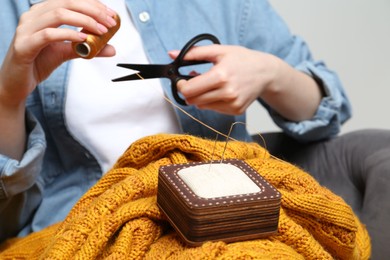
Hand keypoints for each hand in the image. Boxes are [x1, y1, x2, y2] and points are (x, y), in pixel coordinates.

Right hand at [0, 0, 116, 107]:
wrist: (17, 83)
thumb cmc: (38, 62)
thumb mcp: (66, 53)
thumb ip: (87, 49)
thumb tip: (112, 48)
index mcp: (42, 13)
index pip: (70, 0)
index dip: (93, 4)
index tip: (111, 15)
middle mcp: (33, 16)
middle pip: (66, 3)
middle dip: (93, 11)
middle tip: (110, 22)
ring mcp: (26, 29)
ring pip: (58, 14)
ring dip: (85, 21)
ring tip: (102, 31)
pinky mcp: (24, 45)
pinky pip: (48, 35)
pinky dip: (68, 34)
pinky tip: (83, 39)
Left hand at [169, 44, 321, 120]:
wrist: (266, 72)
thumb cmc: (243, 60)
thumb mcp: (219, 50)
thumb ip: (194, 53)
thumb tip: (172, 54)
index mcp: (221, 76)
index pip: (189, 90)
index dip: (181, 86)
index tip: (182, 80)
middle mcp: (227, 93)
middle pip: (193, 100)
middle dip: (189, 91)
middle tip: (194, 81)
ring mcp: (232, 104)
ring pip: (202, 106)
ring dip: (200, 96)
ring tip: (209, 84)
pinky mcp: (236, 111)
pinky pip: (213, 109)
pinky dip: (212, 101)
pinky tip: (220, 91)